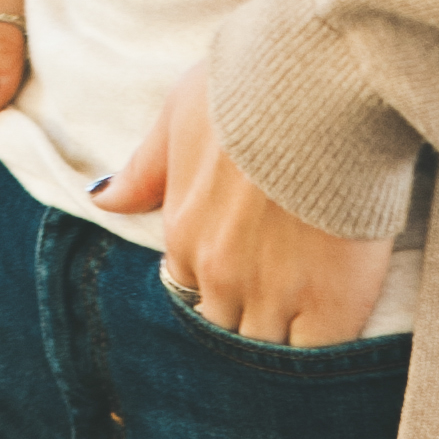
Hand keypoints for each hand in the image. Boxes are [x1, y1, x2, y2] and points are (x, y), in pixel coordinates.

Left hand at [93, 63, 390, 346]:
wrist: (324, 82)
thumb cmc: (254, 83)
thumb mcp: (180, 112)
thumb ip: (145, 167)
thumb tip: (102, 197)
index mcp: (183, 232)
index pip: (187, 290)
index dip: (215, 288)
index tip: (244, 275)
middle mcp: (219, 273)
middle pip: (224, 328)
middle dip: (244, 321)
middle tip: (280, 304)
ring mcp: (273, 294)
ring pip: (265, 351)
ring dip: (282, 342)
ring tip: (309, 325)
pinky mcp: (330, 306)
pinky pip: (315, 355)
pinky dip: (321, 353)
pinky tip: (335, 336)